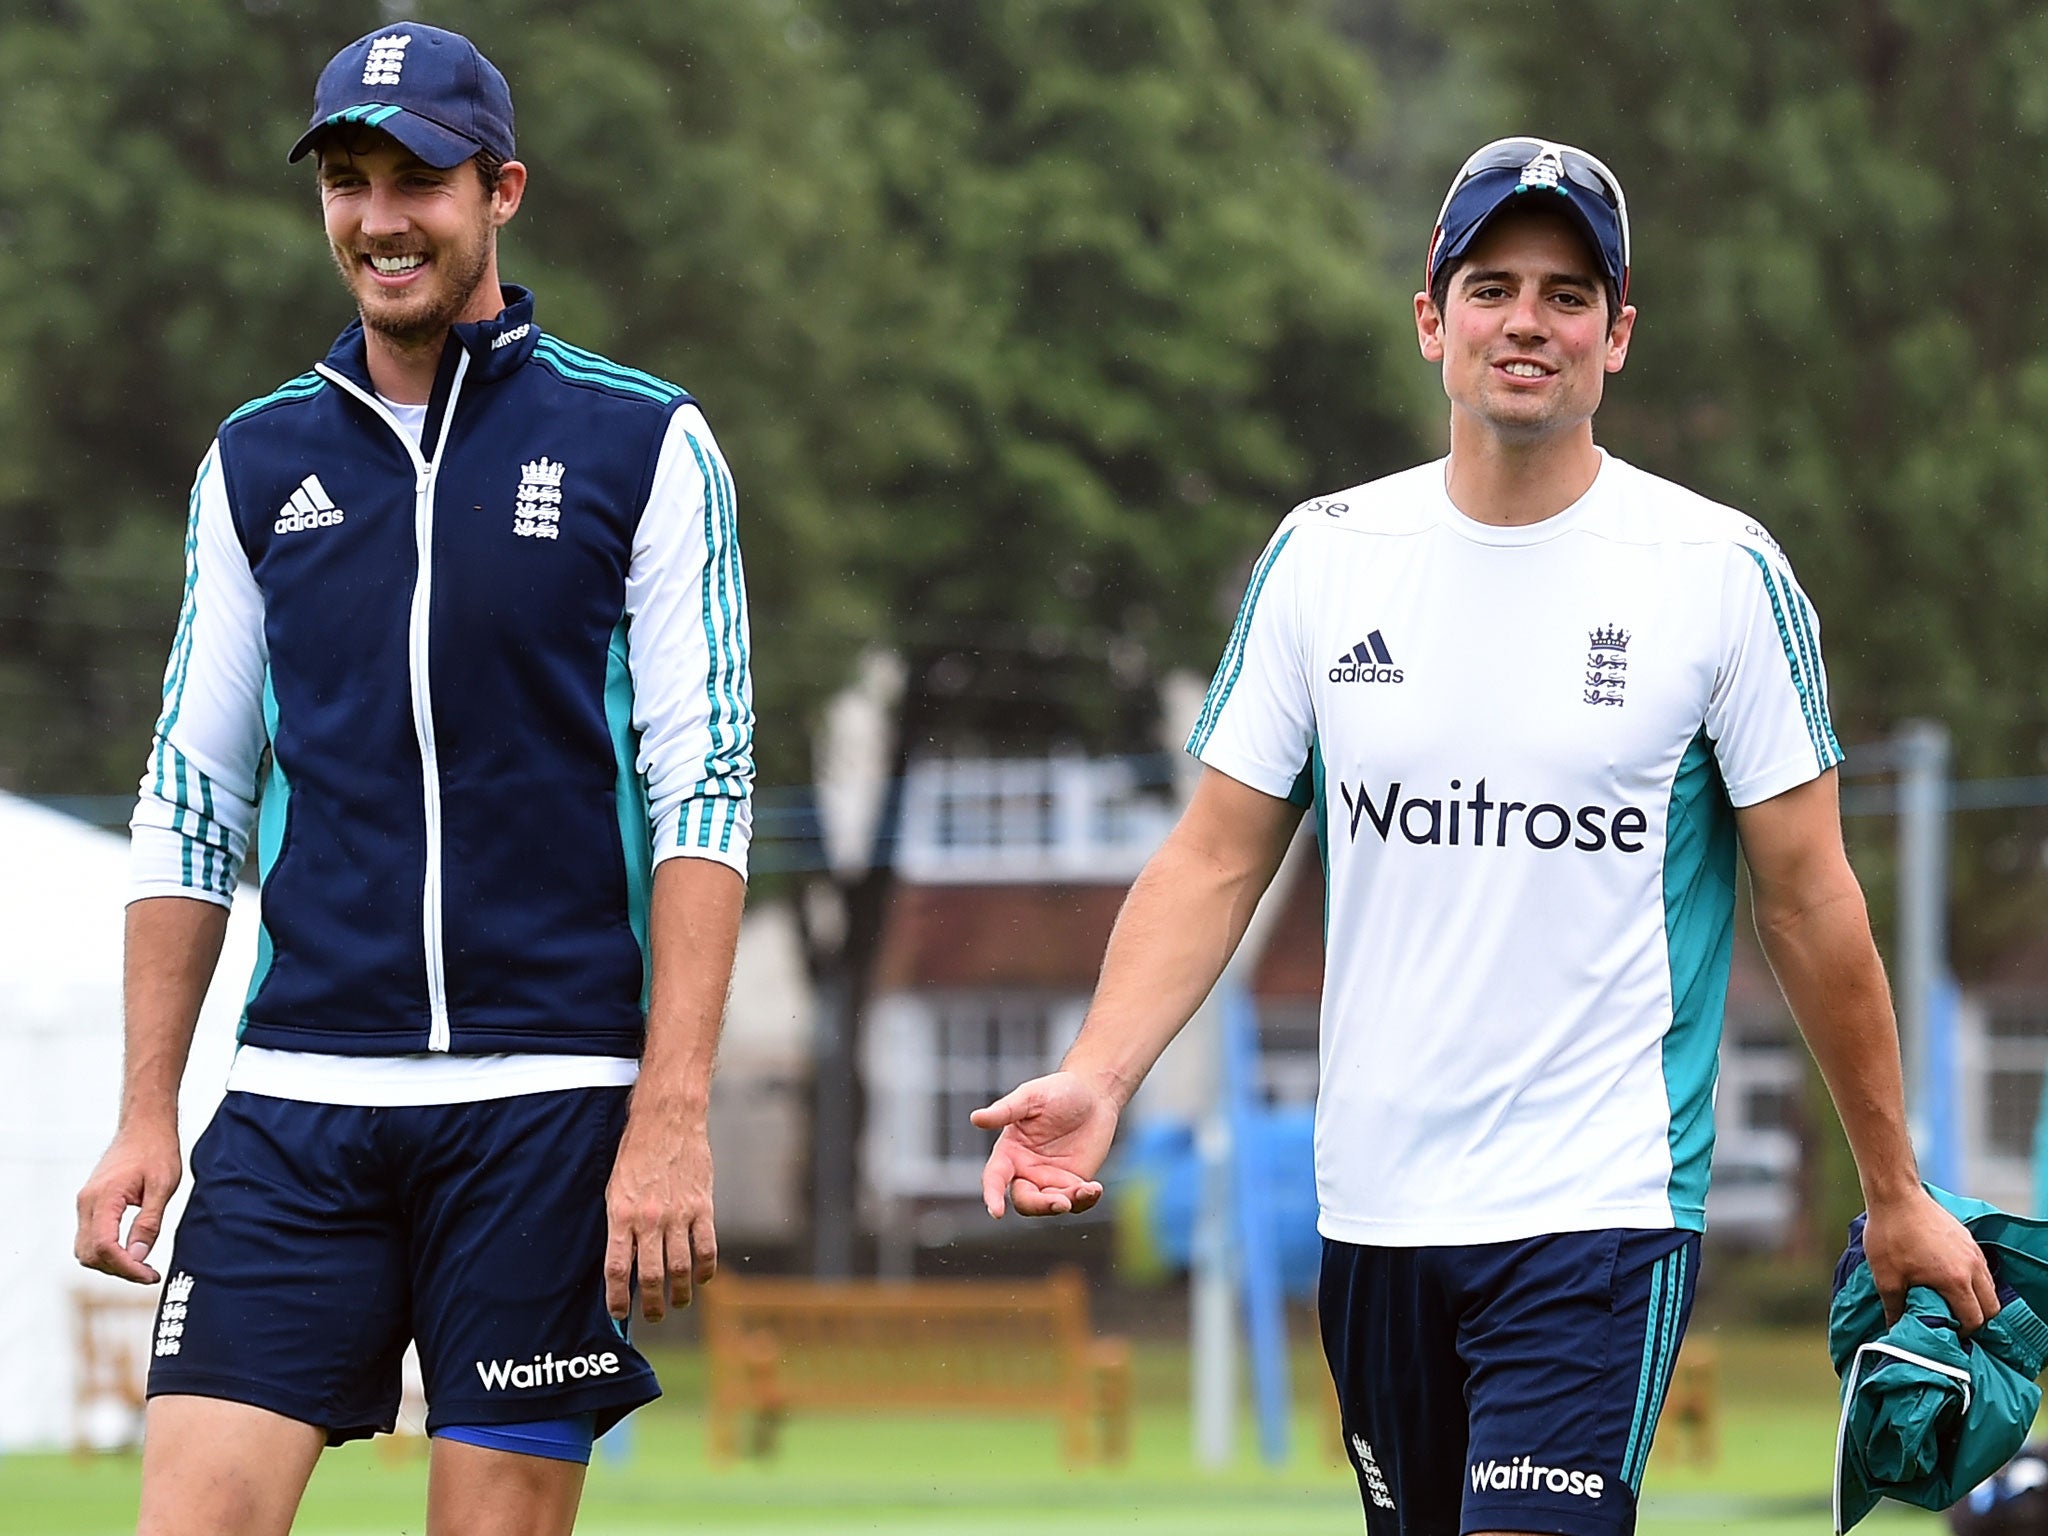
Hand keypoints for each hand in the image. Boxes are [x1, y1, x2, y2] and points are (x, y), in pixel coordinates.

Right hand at [74, 1121, 182, 1284]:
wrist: (145, 1127)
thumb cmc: (156, 1150)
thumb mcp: (163, 1186)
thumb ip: (148, 1223)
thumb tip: (137, 1257)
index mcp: (103, 1198)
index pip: (104, 1247)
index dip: (126, 1267)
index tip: (149, 1275)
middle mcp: (86, 1203)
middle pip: (89, 1254)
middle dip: (118, 1269)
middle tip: (149, 1273)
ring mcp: (85, 1203)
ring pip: (86, 1249)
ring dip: (110, 1263)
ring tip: (142, 1265)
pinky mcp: (90, 1204)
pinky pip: (91, 1237)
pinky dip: (107, 1251)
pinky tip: (130, 1251)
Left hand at [603, 1101, 715, 1321]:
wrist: (667, 1120)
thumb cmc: (636, 1153)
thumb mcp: (615, 1188)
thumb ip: (620, 1225)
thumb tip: (624, 1262)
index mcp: (621, 1214)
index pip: (617, 1268)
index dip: (617, 1298)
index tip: (619, 1314)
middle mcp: (649, 1219)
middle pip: (651, 1276)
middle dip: (651, 1304)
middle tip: (653, 1317)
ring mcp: (678, 1214)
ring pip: (680, 1268)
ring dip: (680, 1293)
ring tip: (679, 1302)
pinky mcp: (702, 1206)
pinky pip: (707, 1247)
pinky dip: (706, 1269)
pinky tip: (702, 1277)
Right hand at [972, 1071, 1118, 1218]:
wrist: (1093, 1095)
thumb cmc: (1057, 1091)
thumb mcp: (1031, 1097)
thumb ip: (1005, 1110)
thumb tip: (976, 1118)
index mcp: (1009, 1151)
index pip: (995, 1178)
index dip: (992, 1195)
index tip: (996, 1212)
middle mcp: (1026, 1170)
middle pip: (1025, 1200)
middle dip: (1041, 1205)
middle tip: (1062, 1202)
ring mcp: (1050, 1179)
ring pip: (1051, 1205)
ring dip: (1067, 1203)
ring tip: (1087, 1188)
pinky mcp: (1073, 1183)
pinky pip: (1076, 1203)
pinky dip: (1085, 1200)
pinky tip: (1095, 1188)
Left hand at [1862, 1187, 1999, 1329]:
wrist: (1895, 1195)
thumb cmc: (1889, 1235)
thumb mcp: (1886, 1277)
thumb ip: (1895, 1307)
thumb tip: (1896, 1328)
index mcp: (1956, 1280)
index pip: (1975, 1319)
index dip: (1963, 1332)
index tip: (1946, 1332)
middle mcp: (1973, 1267)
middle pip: (1991, 1306)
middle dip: (1977, 1319)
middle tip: (1954, 1322)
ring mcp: (1974, 1251)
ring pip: (1989, 1287)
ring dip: (1977, 1299)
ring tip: (1952, 1303)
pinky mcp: (1968, 1239)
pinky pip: (1982, 1269)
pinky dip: (1974, 1281)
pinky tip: (1951, 1280)